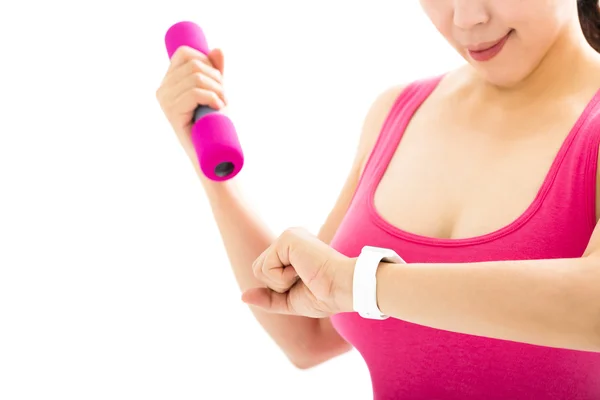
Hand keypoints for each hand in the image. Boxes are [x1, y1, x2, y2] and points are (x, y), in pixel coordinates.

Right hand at [155, 46, 226, 168]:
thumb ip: (215, 72)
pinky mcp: (172, 113)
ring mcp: (165, 101)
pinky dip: (213, 98)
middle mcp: (162, 90)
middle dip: (216, 77)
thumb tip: (218, 49)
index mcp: (169, 82)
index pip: (184, 53)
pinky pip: (195, 93)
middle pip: (194, 64)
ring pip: (197, 78)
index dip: (205, 60)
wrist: (210, 153)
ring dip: (217, 89)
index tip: (217, 79)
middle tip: (223, 96)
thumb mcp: (215, 92)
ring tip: (222, 103)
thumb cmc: (212, 123)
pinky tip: (219, 107)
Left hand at [242, 227, 355, 316]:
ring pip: (259, 269)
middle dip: (277, 286)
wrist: (343, 289)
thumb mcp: (290, 302)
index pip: (265, 273)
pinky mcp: (287, 237)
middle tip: (303, 281)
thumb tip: (242, 296)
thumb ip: (268, 299)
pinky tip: (302, 271)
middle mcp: (289, 239)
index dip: (279, 289)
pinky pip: (266, 267)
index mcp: (292, 250)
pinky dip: (282, 278)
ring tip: (304, 275)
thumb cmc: (325, 295)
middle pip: (258, 270)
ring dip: (280, 283)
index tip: (306, 284)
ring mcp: (288, 236)